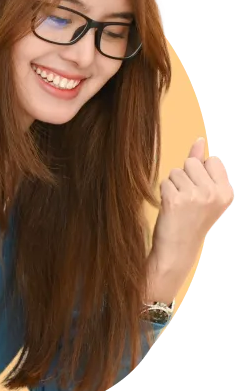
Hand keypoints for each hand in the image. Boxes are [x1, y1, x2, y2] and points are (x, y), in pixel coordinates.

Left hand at [148, 138, 231, 300]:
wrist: (177, 249)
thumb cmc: (190, 219)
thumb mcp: (204, 192)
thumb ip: (202, 164)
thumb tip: (200, 140)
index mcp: (227, 191)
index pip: (212, 160)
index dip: (199, 173)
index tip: (199, 191)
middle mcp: (215, 193)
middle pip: (191, 162)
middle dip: (184, 177)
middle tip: (187, 201)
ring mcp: (196, 196)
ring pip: (176, 171)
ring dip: (173, 186)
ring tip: (179, 205)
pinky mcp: (176, 200)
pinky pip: (164, 182)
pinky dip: (164, 193)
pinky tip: (170, 209)